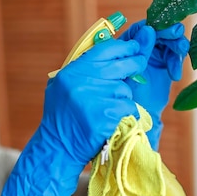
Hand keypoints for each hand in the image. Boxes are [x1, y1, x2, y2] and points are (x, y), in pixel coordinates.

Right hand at [0, 38, 149, 195]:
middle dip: (134, 63)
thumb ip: (84, 71)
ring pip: (124, 90)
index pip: (104, 50)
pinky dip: (125, 114)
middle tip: (139, 64)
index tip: (134, 46)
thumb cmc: (63, 119)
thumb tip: (115, 51)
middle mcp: (80, 82)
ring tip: (109, 109)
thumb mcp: (64, 88)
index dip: (123, 46)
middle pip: (120, 66)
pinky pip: (127, 107)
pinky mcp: (104, 115)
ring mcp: (92, 98)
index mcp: (71, 72)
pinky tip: (114, 120)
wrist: (57, 149)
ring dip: (123, 98)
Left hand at [119, 19, 188, 149]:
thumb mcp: (136, 71)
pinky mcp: (165, 59)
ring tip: (178, 61)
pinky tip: (175, 75)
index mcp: (128, 44)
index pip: (142, 27)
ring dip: (177, 48)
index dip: (157, 26)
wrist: (143, 113)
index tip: (171, 31)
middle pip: (159, 30)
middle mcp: (141, 45)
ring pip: (170, 40)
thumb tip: (149, 29)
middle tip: (180, 42)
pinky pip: (175, 53)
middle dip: (171, 35)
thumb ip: (142, 50)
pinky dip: (178, 61)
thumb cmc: (132, 95)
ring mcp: (153, 51)